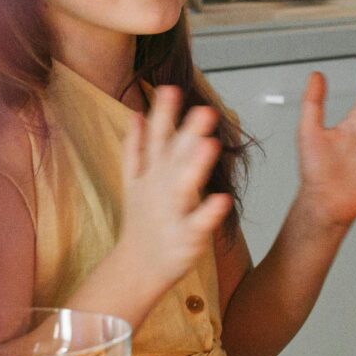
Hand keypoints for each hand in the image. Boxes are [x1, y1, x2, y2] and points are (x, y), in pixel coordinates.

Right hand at [115, 84, 234, 290]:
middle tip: (204, 110)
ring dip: (195, 166)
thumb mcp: (133, 180)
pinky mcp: (186, 236)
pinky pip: (199, 223)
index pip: (156, 138)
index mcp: (151, 172)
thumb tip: (136, 113)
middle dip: (186, 134)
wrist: (137, 267)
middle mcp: (160, 188)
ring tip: (209, 144)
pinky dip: (209, 212)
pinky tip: (222, 199)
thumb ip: (135, 147)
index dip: (162, 115)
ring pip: (183, 186)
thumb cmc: (142, 220)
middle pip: (172, 157)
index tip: (170, 89)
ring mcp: (172, 212)